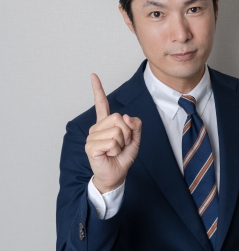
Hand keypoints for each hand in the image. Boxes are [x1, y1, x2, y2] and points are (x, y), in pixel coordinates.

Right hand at [85, 74, 141, 192]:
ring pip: (117, 131)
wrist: (115, 175)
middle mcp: (97, 127)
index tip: (93, 75)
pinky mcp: (91, 146)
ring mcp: (92, 136)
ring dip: (122, 143)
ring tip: (115, 151)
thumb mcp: (135, 140)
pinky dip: (116, 150)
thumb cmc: (122, 157)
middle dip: (127, 133)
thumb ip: (135, 126)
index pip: (101, 103)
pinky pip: (112, 142)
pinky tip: (109, 154)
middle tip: (122, 144)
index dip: (98, 89)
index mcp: (106, 124)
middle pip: (119, 118)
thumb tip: (127, 116)